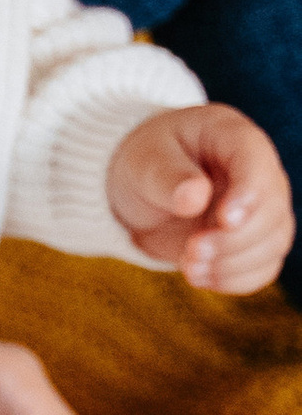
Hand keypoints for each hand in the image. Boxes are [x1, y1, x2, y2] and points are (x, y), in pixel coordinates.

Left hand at [107, 104, 292, 293]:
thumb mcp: (143, 161)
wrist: (140, 190)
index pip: (256, 161)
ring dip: (234, 263)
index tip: (224, 220)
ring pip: (273, 242)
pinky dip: (235, 279)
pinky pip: (263, 266)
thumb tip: (195, 196)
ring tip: (189, 269)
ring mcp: (261, 208)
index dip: (249, 194)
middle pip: (272, 210)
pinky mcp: (254, 241)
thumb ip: (166, 176)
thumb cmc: (144, 162)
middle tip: (193, 251)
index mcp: (231, 136)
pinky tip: (201, 278)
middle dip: (236, 239)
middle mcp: (257, 171)